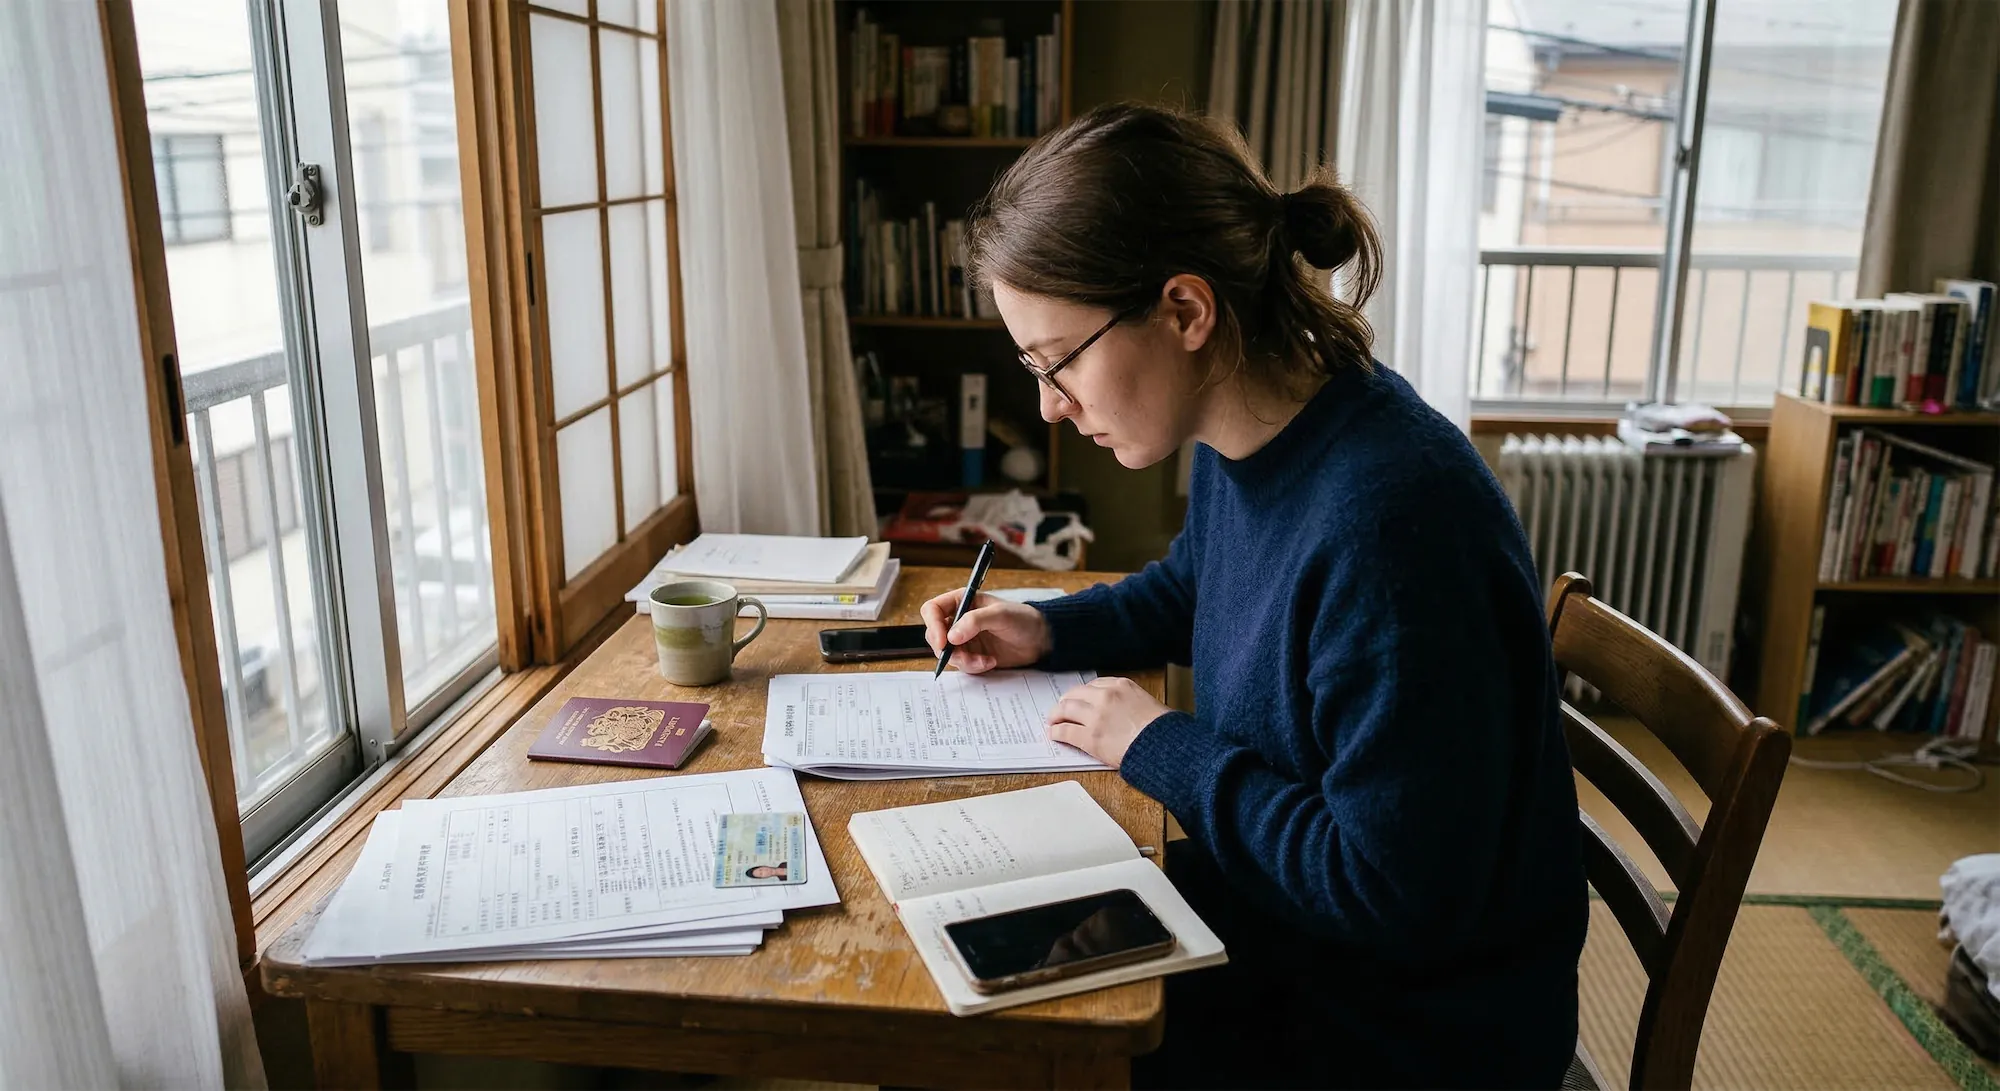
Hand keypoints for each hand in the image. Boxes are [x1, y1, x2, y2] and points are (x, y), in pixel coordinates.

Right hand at [920, 589, 1051, 673]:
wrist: (1040, 640)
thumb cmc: (1023, 619)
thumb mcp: (1000, 615)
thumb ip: (975, 621)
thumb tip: (951, 637)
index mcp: (961, 602)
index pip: (933, 610)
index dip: (933, 625)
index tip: (943, 642)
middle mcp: (958, 620)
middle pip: (935, 635)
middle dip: (948, 650)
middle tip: (965, 657)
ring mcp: (964, 639)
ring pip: (947, 654)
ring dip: (964, 661)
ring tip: (985, 660)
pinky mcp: (971, 655)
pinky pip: (961, 665)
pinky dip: (973, 666)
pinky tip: (990, 662)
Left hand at [1045, 677, 1168, 768]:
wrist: (1164, 746)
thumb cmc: (1162, 729)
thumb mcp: (1147, 703)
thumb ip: (1129, 701)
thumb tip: (1120, 711)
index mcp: (1121, 685)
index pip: (1093, 685)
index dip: (1083, 694)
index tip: (1079, 699)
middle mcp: (1106, 696)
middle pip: (1075, 694)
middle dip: (1066, 701)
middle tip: (1060, 709)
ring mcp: (1096, 716)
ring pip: (1066, 709)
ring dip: (1056, 715)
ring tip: (1052, 720)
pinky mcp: (1090, 737)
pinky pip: (1066, 731)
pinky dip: (1057, 732)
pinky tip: (1054, 734)